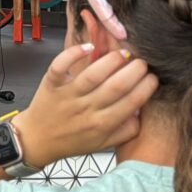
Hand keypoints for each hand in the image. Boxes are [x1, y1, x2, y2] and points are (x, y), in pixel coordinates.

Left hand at [11, 45, 157, 167]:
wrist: (38, 140)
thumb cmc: (73, 140)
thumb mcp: (104, 144)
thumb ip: (126, 131)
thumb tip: (142, 112)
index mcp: (102, 125)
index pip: (131, 103)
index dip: (146, 88)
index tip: (154, 78)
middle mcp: (86, 109)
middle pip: (115, 87)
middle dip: (134, 71)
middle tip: (142, 62)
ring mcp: (67, 95)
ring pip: (92, 75)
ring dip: (111, 61)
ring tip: (123, 53)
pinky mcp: (51, 84)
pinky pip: (61, 66)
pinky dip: (73, 54)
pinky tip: (88, 47)